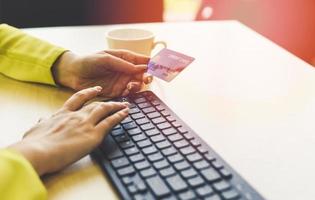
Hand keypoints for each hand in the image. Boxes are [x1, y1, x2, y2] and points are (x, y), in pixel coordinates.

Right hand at [8, 86, 128, 175]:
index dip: (88, 93)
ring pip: (105, 110)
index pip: (78, 99)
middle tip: (116, 100)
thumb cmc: (33, 144)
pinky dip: (119, 116)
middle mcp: (76, 115)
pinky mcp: (93, 135)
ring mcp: (86, 124)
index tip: (96, 89)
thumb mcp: (35, 130)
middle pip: (95, 104)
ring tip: (125, 106)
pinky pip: (110, 122)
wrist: (38, 152)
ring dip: (117, 107)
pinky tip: (126, 114)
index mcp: (62, 114)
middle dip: (107, 102)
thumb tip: (42, 119)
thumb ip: (42, 123)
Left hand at [52, 50, 152, 97]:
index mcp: (124, 58)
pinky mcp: (116, 92)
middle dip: (147, 76)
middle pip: (142, 74)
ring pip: (137, 85)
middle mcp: (125, 70)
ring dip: (138, 85)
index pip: (141, 59)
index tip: (159, 65)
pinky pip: (128, 94)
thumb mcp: (105, 59)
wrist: (73, 74)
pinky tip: (127, 92)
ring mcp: (121, 81)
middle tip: (147, 78)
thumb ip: (122, 64)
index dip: (151, 62)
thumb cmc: (88, 61)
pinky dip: (131, 94)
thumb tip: (139, 68)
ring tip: (132, 85)